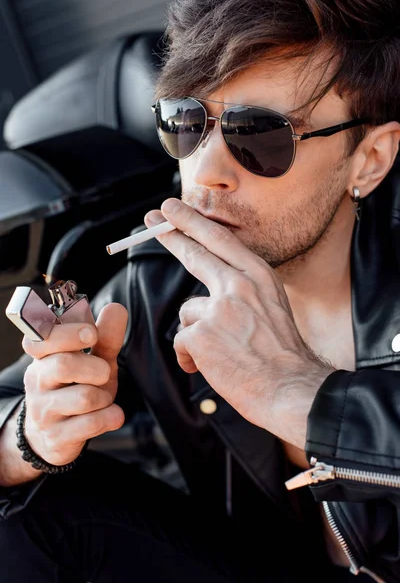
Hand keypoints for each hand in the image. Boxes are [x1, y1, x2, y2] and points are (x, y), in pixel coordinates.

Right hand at [21, 303, 127, 465]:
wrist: (55, 435)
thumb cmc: (75, 388)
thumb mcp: (94, 360)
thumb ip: (106, 336)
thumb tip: (116, 308)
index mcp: (43, 356)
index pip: (42, 338)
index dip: (69, 333)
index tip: (92, 333)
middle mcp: (38, 381)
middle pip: (64, 365)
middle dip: (96, 367)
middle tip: (104, 373)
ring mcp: (44, 411)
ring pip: (84, 397)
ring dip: (105, 396)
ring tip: (103, 398)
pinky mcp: (56, 437)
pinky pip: (91, 424)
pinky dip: (110, 417)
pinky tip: (112, 415)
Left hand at [145, 199, 332, 446]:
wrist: (291, 389)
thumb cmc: (282, 356)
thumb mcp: (272, 308)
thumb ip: (244, 293)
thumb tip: (209, 294)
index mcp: (259, 276)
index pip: (220, 240)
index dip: (193, 223)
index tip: (173, 209)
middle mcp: (239, 285)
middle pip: (196, 253)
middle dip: (171, 234)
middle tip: (151, 219)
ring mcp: (219, 308)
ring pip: (188, 313)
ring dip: (196, 335)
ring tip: (221, 355)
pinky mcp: (201, 334)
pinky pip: (181, 342)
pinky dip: (190, 357)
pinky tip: (210, 368)